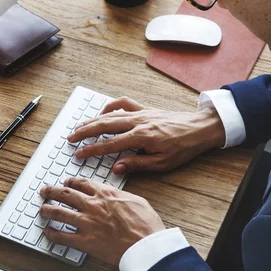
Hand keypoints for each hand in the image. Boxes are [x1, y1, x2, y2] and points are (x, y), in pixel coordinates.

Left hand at [39, 178, 164, 265]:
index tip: (66, 183)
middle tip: (45, 191)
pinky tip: (47, 232)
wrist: (147, 246)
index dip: (71, 182)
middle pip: (65, 194)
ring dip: (48, 210)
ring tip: (42, 209)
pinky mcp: (85, 241)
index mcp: (105, 194)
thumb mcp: (136, 200)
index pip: (82, 183)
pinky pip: (63, 237)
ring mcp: (87, 223)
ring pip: (59, 212)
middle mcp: (93, 205)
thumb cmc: (146, 225)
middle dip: (52, 191)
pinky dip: (52, 234)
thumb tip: (114, 193)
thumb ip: (120, 195)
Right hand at [68, 97, 225, 173]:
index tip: (78, 153)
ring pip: (110, 115)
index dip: (91, 149)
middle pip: (104, 125)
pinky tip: (102, 112)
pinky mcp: (145, 109)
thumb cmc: (183, 148)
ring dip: (92, 120)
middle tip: (70, 138)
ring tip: (79, 127)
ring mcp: (140, 113)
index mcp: (141, 137)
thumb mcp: (162, 163)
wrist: (200, 128)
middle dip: (85, 132)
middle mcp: (138, 122)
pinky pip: (123, 103)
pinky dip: (110, 107)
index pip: (109, 144)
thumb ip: (137, 164)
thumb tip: (116, 167)